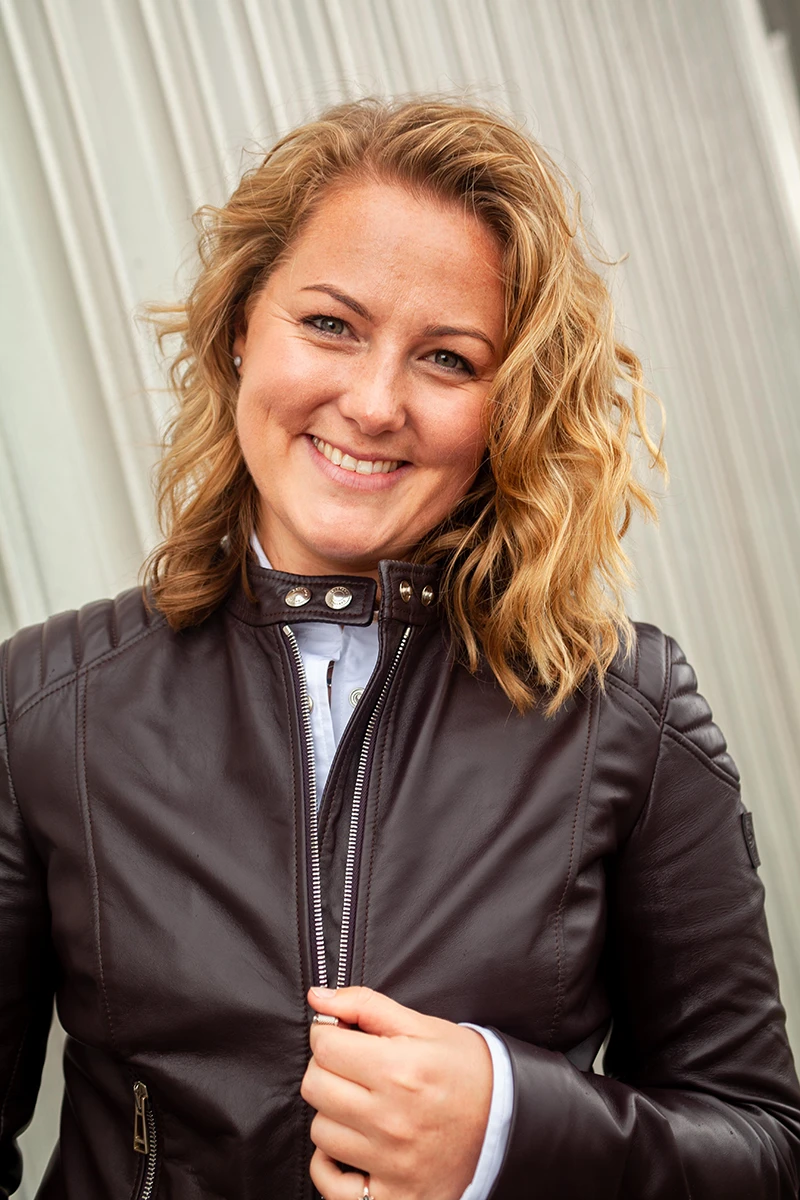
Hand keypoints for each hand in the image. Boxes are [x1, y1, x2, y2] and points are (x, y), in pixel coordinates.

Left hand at [301, 986, 492, 1199]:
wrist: (509, 1124)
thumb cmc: (466, 1071)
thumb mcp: (424, 1027)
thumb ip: (366, 1007)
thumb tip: (319, 997)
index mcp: (399, 1070)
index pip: (324, 1047)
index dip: (329, 1036)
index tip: (345, 1038)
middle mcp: (391, 1119)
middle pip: (315, 1087)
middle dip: (328, 1070)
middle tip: (353, 1069)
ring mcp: (390, 1164)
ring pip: (321, 1132)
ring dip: (334, 1115)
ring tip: (363, 1106)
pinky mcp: (392, 1198)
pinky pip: (330, 1184)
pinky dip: (332, 1166)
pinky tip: (355, 1146)